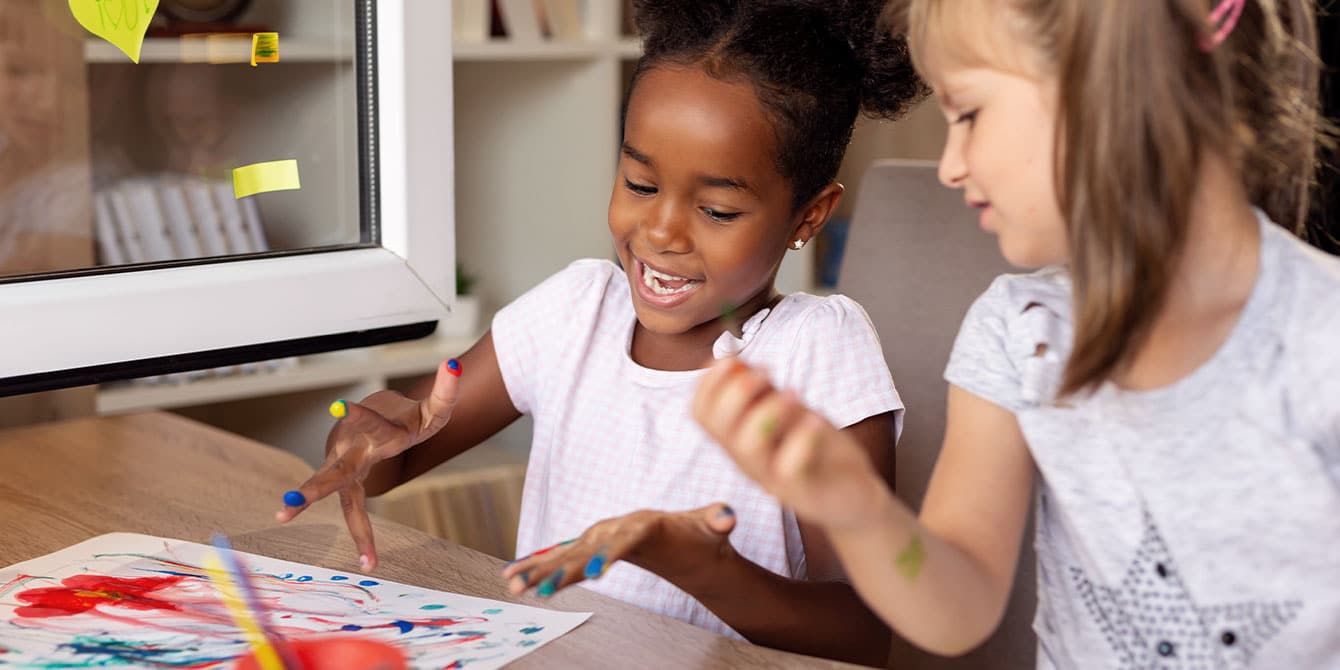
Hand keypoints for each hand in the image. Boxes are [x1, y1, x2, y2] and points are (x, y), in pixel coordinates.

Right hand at [274, 358, 461, 571]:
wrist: (378, 415)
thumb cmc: (407, 417)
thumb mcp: (432, 409)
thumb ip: (445, 391)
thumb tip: (453, 366)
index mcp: (378, 431)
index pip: (372, 425)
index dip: (360, 417)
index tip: (341, 407)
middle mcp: (354, 450)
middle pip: (335, 473)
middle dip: (315, 487)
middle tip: (292, 501)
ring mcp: (346, 466)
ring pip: (330, 488)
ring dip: (307, 500)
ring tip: (280, 515)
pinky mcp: (348, 483)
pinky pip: (354, 512)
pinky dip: (364, 538)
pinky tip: (370, 563)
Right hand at [500, 503, 737, 597]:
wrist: (685, 535)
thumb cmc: (700, 533)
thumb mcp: (713, 526)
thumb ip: (718, 519)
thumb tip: (728, 517)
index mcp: (644, 524)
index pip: (626, 539)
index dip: (610, 554)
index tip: (595, 573)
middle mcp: (616, 528)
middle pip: (587, 549)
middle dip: (563, 570)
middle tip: (541, 591)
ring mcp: (600, 537)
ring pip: (566, 555)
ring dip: (540, 571)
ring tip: (513, 586)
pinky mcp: (591, 547)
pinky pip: (562, 558)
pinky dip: (538, 567)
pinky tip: (514, 578)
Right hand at [693, 359, 887, 529]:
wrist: (854, 497)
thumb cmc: (819, 451)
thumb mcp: (791, 414)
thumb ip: (765, 393)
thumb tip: (738, 361)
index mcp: (737, 440)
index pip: (701, 412)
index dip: (709, 380)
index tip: (733, 360)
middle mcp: (746, 460)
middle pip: (717, 425)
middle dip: (737, 388)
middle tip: (768, 373)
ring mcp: (770, 478)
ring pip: (747, 444)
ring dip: (769, 409)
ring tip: (795, 395)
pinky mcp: (799, 491)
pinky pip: (789, 465)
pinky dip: (802, 436)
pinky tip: (817, 422)